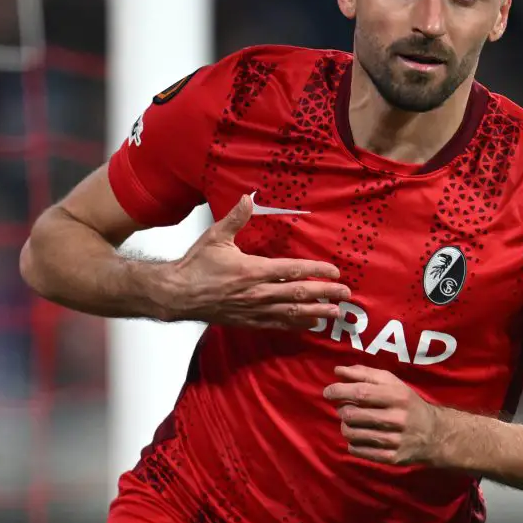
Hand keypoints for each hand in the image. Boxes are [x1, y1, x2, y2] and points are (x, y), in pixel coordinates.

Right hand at [152, 194, 349, 328]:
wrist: (177, 295)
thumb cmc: (196, 265)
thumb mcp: (216, 236)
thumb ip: (236, 218)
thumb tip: (247, 197)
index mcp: (253, 270)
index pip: (293, 270)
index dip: (317, 271)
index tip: (335, 272)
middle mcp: (258, 292)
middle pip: (299, 293)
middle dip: (325, 294)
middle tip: (346, 295)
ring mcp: (254, 309)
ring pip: (292, 312)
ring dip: (316, 313)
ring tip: (335, 313)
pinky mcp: (248, 321)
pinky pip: (277, 324)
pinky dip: (296, 325)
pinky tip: (311, 325)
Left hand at [323, 365, 440, 465]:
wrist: (435, 435)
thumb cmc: (408, 404)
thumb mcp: (393, 384)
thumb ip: (365, 374)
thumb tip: (338, 371)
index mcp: (398, 396)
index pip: (361, 392)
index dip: (339, 391)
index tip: (327, 392)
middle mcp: (397, 418)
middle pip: (353, 414)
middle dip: (341, 410)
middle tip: (345, 408)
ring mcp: (394, 441)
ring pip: (352, 434)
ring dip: (345, 427)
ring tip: (352, 423)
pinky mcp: (391, 458)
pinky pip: (358, 451)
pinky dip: (352, 443)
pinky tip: (361, 437)